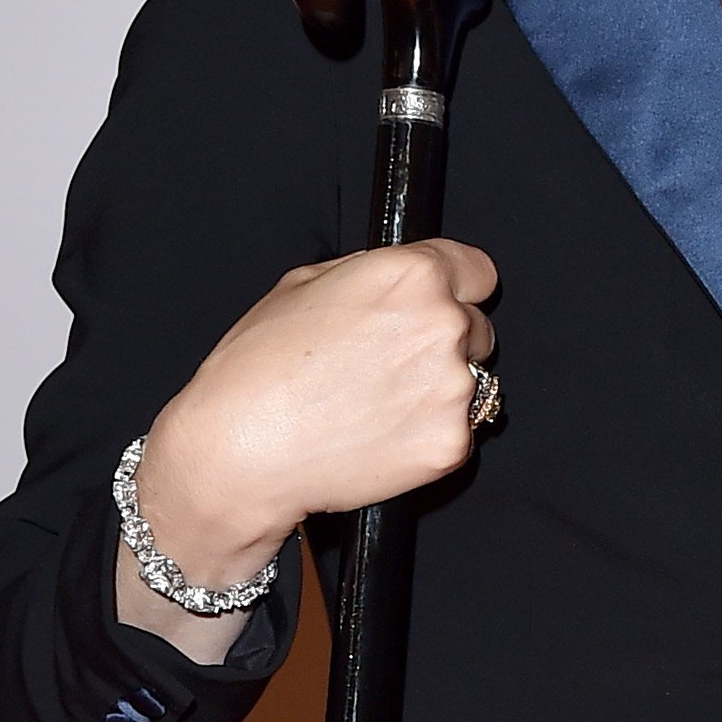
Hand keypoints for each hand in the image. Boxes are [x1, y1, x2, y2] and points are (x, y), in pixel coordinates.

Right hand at [134, 240, 497, 579]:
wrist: (242, 449)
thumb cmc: (258, 367)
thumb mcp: (303, 284)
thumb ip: (369, 274)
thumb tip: (394, 278)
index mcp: (413, 276)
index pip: (478, 271)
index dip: (458, 289)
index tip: (446, 304)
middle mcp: (443, 326)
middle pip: (476, 328)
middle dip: (443, 343)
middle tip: (389, 365)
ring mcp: (454, 389)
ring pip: (470, 384)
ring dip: (437, 391)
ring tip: (375, 405)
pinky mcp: (451, 444)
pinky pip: (457, 433)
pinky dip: (427, 437)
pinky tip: (379, 436)